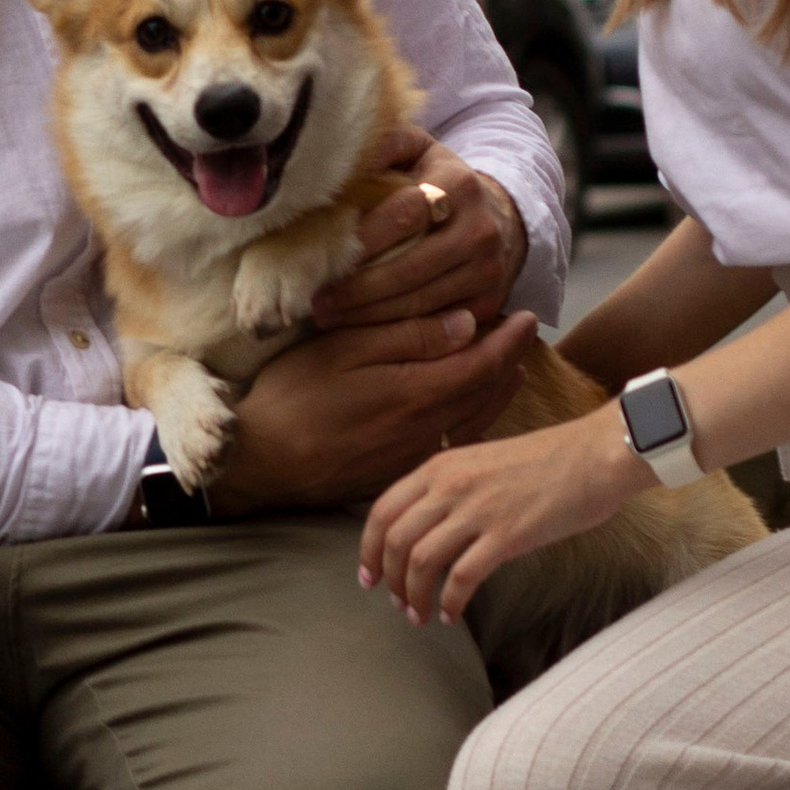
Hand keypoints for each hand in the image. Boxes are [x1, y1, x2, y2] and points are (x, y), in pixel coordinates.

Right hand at [208, 304, 540, 516]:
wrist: (260, 462)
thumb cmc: (292, 395)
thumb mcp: (343, 348)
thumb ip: (408, 336)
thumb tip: (466, 323)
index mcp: (417, 393)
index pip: (485, 363)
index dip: (511, 338)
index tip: (529, 316)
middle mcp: (428, 430)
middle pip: (488, 394)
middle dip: (511, 362)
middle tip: (524, 336)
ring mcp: (415, 457)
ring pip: (476, 422)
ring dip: (498, 392)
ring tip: (510, 368)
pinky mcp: (400, 473)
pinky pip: (454, 444)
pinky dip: (475, 420)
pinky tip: (473, 409)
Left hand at [313, 129, 522, 333]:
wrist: (496, 215)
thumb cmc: (436, 180)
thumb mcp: (415, 150)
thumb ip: (382, 146)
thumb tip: (339, 158)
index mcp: (458, 184)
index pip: (402, 216)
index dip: (361, 240)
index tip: (322, 258)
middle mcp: (480, 228)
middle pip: (410, 268)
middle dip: (358, 290)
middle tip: (317, 302)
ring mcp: (489, 269)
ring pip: (421, 302)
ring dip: (370, 317)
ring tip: (329, 318)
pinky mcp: (490, 302)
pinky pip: (437, 326)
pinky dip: (398, 332)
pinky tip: (365, 333)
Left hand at [359, 409, 646, 627]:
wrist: (596, 454)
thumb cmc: (548, 460)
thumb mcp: (483, 460)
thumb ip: (452, 487)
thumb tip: (429, 526)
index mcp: (441, 467)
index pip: (383, 512)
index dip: (368, 549)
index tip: (369, 576)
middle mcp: (451, 486)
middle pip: (395, 541)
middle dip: (389, 579)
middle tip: (396, 603)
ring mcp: (478, 511)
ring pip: (421, 563)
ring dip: (414, 597)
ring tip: (420, 616)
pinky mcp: (507, 536)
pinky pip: (461, 579)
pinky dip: (449, 603)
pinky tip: (451, 615)